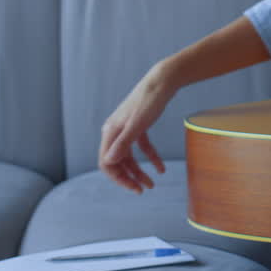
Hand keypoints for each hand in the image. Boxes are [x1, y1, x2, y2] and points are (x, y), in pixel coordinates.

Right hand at [99, 63, 173, 192]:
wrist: (163, 80)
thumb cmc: (150, 100)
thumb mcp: (138, 124)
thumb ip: (123, 143)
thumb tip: (109, 162)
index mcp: (111, 132)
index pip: (106, 163)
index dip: (118, 178)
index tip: (133, 187)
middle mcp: (115, 131)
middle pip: (117, 162)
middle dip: (129, 177)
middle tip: (143, 190)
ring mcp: (126, 128)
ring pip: (129, 156)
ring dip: (139, 171)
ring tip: (152, 183)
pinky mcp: (139, 125)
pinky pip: (141, 146)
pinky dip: (150, 157)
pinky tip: (161, 168)